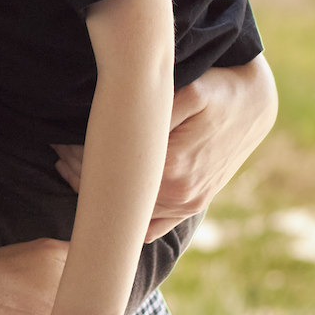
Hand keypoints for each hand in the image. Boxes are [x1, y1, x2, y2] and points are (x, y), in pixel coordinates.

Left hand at [53, 55, 276, 223]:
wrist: (254, 104)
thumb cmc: (218, 91)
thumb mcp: (187, 91)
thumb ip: (153, 115)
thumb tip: (117, 129)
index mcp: (175, 170)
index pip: (112, 175)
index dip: (81, 158)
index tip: (60, 142)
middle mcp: (182, 196)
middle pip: (117, 197)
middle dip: (82, 176)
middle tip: (61, 152)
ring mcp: (189, 205)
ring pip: (131, 212)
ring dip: (100, 193)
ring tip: (72, 166)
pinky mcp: (193, 204)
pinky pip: (153, 223)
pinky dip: (126, 215)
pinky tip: (104, 194)